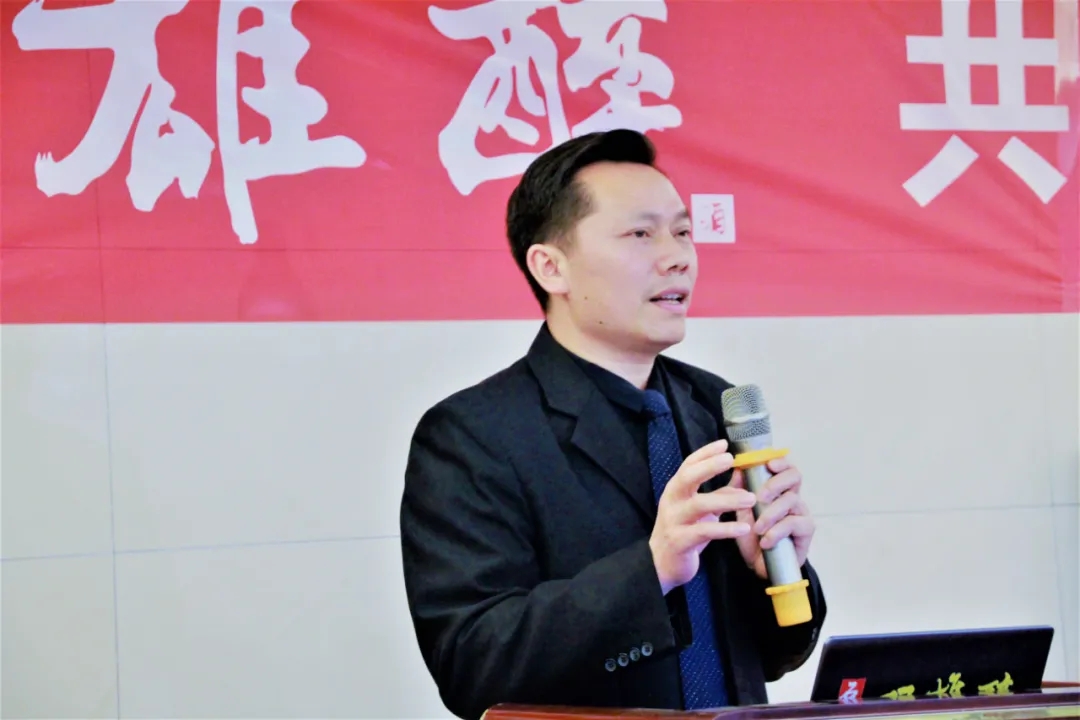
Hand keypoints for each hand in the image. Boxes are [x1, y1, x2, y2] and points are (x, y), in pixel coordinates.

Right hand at [649, 439, 756, 594]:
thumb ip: (720, 492)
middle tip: (731, 460)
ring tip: (751, 498)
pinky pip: (704, 532)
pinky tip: (744, 528)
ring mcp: (674, 521)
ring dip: (727, 500)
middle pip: (687, 478)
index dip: (705, 453)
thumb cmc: (685, 532)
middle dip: (709, 467)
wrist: (661, 564)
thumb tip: (742, 472)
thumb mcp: (702, 510)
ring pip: (699, 505)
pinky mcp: (680, 541)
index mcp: (676, 490)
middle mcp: (672, 501)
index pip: (688, 465)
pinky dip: (726, 529)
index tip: (724, 444)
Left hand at [728, 457, 815, 580]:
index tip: (767, 464)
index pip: (784, 467)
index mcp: (777, 489)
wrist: (757, 565)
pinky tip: (765, 542)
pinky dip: (777, 532)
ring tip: (756, 528)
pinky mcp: (806, 530)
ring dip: (770, 514)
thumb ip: (739, 490)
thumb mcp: (740, 511)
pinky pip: (794, 523)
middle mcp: (792, 496)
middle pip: (794, 476)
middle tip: (759, 497)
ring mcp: (801, 512)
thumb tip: (737, 467)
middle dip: (775, 483)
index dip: (779, 461)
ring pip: (791, 500)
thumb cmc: (750, 536)